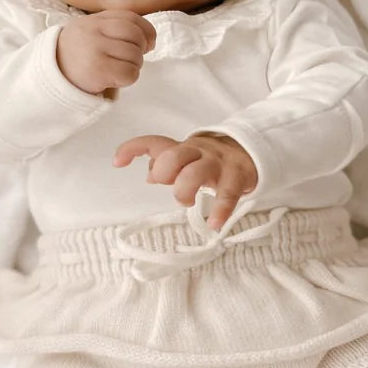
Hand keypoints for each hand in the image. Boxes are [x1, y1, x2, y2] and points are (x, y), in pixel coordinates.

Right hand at [56, 11, 155, 95]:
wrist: (51, 76)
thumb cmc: (78, 55)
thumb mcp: (92, 33)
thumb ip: (117, 28)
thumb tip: (150, 40)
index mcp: (95, 20)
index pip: (131, 18)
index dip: (146, 31)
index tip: (148, 44)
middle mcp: (93, 31)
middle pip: (136, 37)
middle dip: (140, 51)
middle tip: (129, 60)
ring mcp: (95, 50)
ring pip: (135, 56)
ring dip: (134, 66)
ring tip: (118, 69)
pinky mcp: (97, 71)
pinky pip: (130, 73)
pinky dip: (128, 78)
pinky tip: (115, 79)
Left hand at [113, 133, 258, 229]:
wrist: (250, 151)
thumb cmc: (209, 161)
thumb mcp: (186, 159)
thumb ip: (165, 165)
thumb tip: (148, 175)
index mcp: (183, 148)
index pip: (155, 143)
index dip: (133, 149)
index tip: (117, 162)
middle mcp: (198, 152)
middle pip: (173, 156)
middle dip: (164, 173)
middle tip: (170, 185)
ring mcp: (218, 164)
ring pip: (196, 173)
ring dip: (185, 191)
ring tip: (187, 202)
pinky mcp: (237, 178)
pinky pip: (228, 195)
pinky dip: (220, 211)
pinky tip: (214, 225)